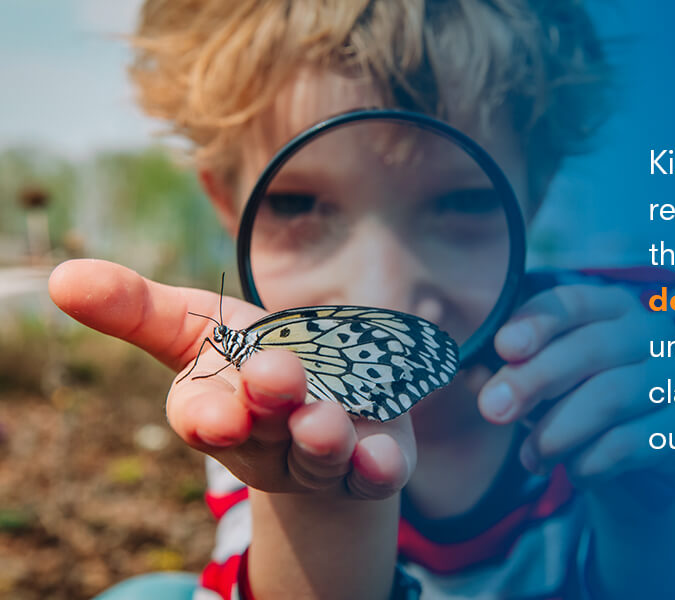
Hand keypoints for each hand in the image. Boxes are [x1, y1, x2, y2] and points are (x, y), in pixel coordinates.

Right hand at [48, 259, 415, 499]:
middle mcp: (266, 442)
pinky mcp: (372, 462)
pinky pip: (377, 471)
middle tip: (276, 375)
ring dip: (320, 438)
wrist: (329, 394)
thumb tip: (63, 276)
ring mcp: (319, 458)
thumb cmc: (251, 353)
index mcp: (216, 409)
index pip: (199, 417)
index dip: (206, 417)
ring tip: (324, 419)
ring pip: (318, 455)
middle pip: (263, 430)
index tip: (215, 417)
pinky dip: (378, 465)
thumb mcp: (194, 325)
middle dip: (268, 404)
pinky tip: (381, 456)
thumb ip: (137, 306)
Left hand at [477, 284, 674, 501]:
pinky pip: (629, 443)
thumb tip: (473, 377)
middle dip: (535, 379)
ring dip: (557, 431)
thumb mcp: (542, 388)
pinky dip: (589, 462)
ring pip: (611, 396)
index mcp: (615, 308)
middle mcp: (653, 334)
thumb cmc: (578, 412)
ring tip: (530, 458)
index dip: (538, 321)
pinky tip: (574, 474)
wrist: (633, 474)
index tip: (502, 348)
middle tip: (493, 411)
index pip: (575, 301)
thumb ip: (512, 374)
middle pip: (592, 348)